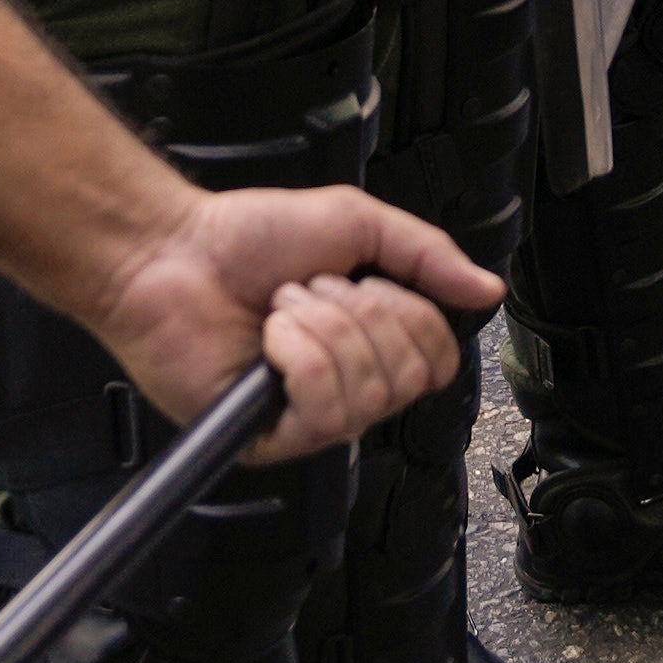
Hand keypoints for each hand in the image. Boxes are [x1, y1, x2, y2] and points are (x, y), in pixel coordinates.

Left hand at [80, 184, 503, 465]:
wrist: (173, 252)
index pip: (438, 361)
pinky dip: (298, 358)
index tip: (366, 281)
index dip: (412, 318)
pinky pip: (322, 412)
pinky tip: (269, 338)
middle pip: (408, 379)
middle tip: (313, 290)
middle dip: (362, 316)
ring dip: (324, 331)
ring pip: (367, 396)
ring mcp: (307, 417)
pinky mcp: (269, 439)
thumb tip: (489, 288)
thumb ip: (428, 256)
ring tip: (282, 309)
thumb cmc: (247, 237)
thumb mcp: (357, 223)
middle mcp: (345, 386)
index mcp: (370, 344)